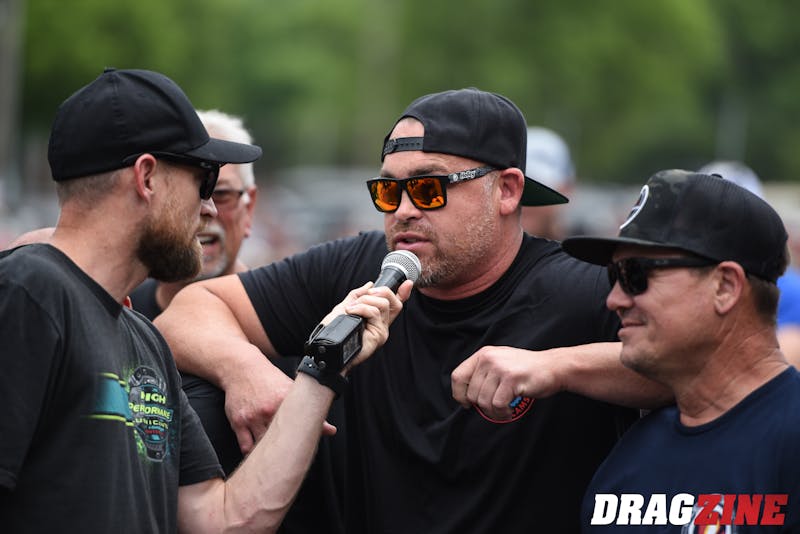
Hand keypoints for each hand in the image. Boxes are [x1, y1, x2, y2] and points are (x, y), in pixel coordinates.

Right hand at [222, 356, 336, 453]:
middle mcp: (268, 410)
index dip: (302, 445)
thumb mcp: (291, 390)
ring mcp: (252, 417)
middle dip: (286, 452)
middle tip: (291, 461)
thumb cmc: (269, 380)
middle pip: (280, 440)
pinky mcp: (238, 422)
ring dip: (269, 454)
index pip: (298, 430)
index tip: (305, 454)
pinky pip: (246, 446)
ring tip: (276, 460)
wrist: (243, 369)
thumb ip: (310, 410)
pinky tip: (260, 454)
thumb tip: (331, 430)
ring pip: (262, 446)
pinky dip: (253, 453)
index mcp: (284, 401)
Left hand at [319, 280, 411, 372]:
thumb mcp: (344, 307)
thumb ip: (357, 296)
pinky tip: (351, 312)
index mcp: (376, 318)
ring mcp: (381, 330)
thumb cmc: (334, 332)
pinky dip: (360, 308)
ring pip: (382, 304)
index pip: (394, 304)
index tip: (407, 283)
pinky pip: (374, 313)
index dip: (403, 293)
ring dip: (363, 302)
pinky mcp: (379, 335)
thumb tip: (370, 284)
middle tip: (360, 299)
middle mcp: (382, 324)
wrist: (329, 349)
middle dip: (376, 292)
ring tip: (351, 310)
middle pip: (391, 300)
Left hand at [450, 346, 561, 420]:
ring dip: (494, 412)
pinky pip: (497, 405)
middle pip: (471, 393)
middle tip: (496, 408)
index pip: (457, 376)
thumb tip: (464, 395)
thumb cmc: (526, 369)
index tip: (467, 403)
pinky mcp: (511, 379)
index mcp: (483, 354)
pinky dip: (502, 413)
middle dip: (482, 407)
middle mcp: (489, 358)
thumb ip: (483, 373)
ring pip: (483, 401)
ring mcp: (500, 368)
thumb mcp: (500, 362)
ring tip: (504, 410)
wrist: (554, 367)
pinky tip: (509, 411)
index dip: (459, 394)